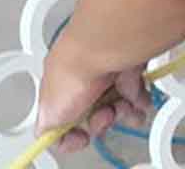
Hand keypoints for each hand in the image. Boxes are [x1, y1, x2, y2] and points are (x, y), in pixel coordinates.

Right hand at [35, 42, 149, 155]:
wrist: (104, 46)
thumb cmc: (75, 71)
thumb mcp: (49, 111)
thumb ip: (45, 127)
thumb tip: (45, 136)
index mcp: (59, 86)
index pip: (64, 116)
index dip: (74, 132)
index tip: (83, 137)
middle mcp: (82, 77)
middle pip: (95, 113)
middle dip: (103, 122)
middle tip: (107, 115)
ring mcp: (105, 73)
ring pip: (117, 106)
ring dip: (124, 113)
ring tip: (125, 107)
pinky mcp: (127, 68)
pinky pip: (136, 93)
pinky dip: (139, 99)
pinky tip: (137, 98)